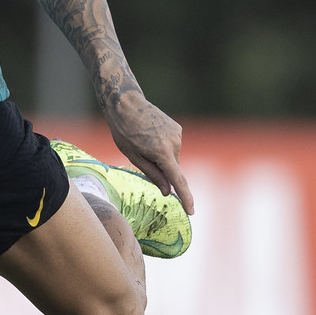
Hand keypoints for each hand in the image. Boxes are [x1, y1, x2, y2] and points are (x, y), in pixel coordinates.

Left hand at [104, 91, 194, 215]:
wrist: (126, 104)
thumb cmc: (124, 132)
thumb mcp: (133, 157)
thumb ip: (153, 174)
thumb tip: (168, 191)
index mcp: (162, 152)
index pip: (178, 180)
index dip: (185, 197)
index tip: (191, 211)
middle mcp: (174, 144)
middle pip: (172, 168)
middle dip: (161, 169)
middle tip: (142, 154)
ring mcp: (177, 135)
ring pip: (172, 157)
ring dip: (161, 156)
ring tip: (144, 141)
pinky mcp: (177, 128)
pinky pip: (172, 146)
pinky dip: (163, 147)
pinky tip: (150, 135)